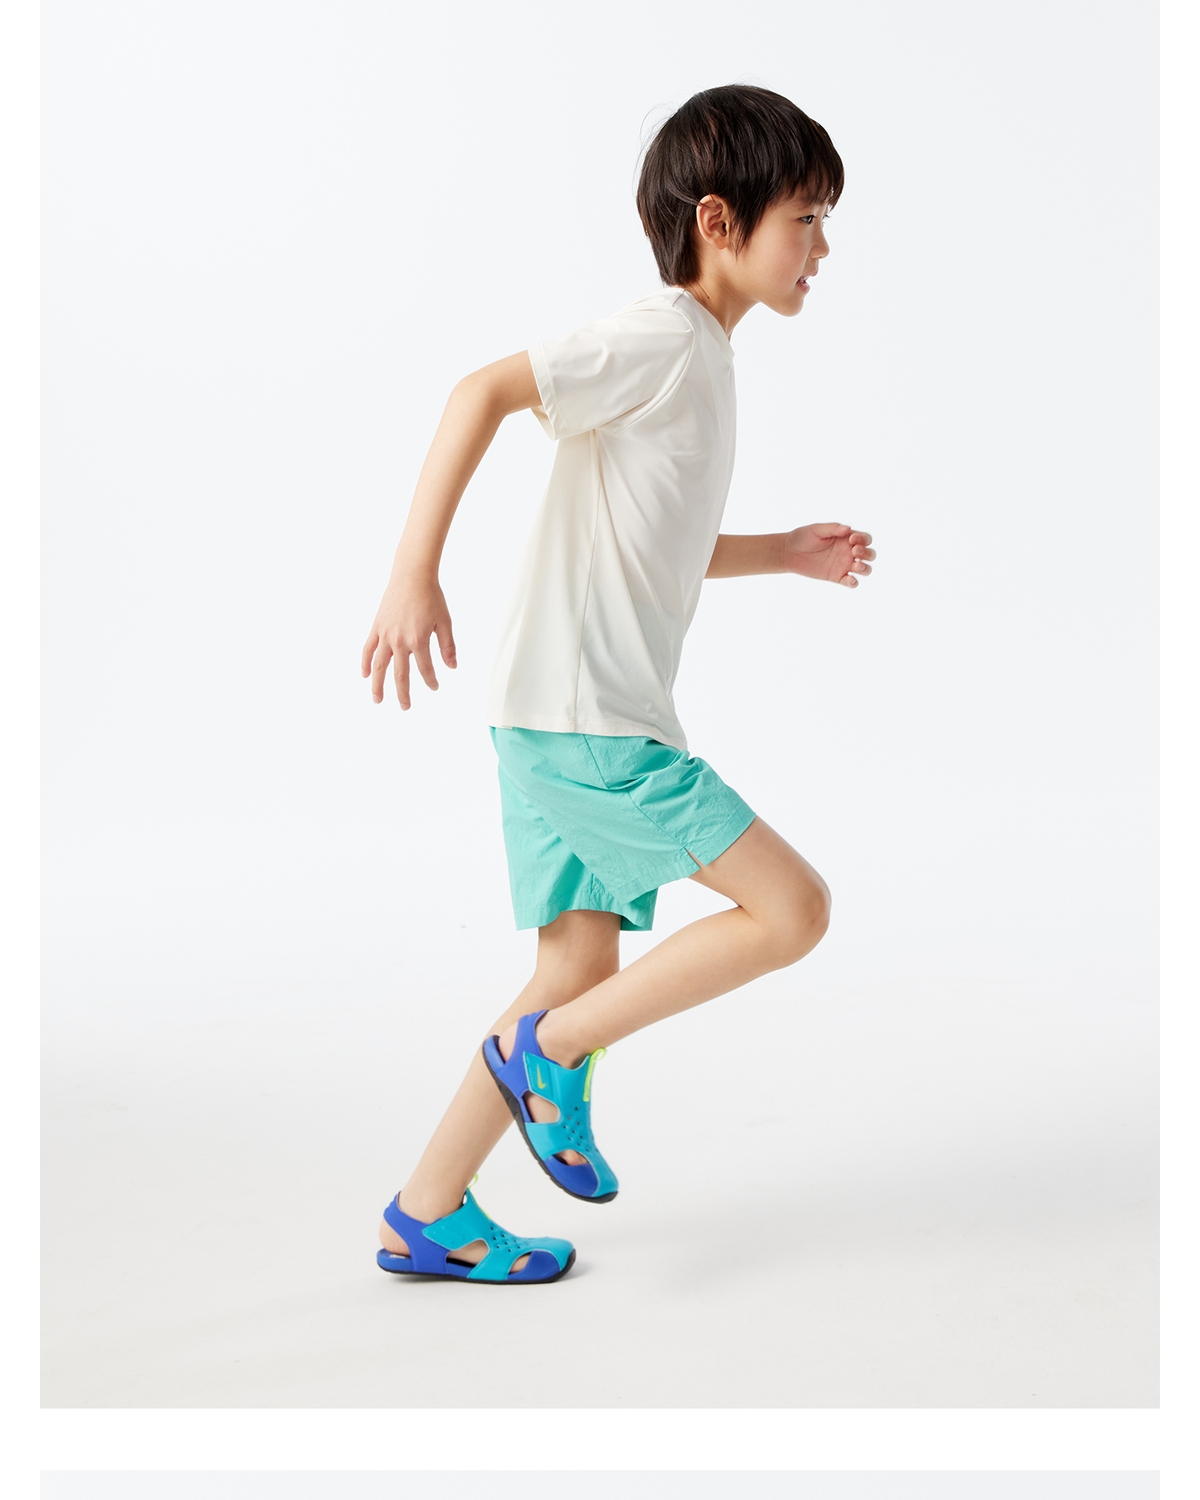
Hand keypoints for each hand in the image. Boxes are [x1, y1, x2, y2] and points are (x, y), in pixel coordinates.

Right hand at [361, 569, 456, 707]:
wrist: (412, 575)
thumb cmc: (431, 596)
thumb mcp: (445, 622)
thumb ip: (447, 646)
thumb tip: (452, 666)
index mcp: (418, 640)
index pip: (425, 669)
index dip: (431, 681)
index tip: (435, 687)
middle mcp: (399, 641)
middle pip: (400, 675)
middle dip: (403, 693)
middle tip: (406, 707)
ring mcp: (385, 635)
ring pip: (379, 666)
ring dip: (378, 685)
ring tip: (377, 700)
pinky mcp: (377, 627)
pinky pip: (368, 648)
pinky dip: (365, 662)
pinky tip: (365, 675)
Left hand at [782, 523, 874, 587]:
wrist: (789, 552)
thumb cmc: (803, 537)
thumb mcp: (817, 529)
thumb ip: (833, 528)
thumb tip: (848, 529)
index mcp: (847, 538)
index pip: (865, 539)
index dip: (863, 539)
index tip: (851, 539)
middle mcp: (848, 552)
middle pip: (869, 554)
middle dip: (866, 553)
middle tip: (853, 551)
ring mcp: (844, 565)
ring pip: (865, 569)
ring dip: (865, 568)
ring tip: (856, 566)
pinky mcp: (837, 577)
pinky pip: (851, 582)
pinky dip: (854, 582)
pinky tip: (849, 579)